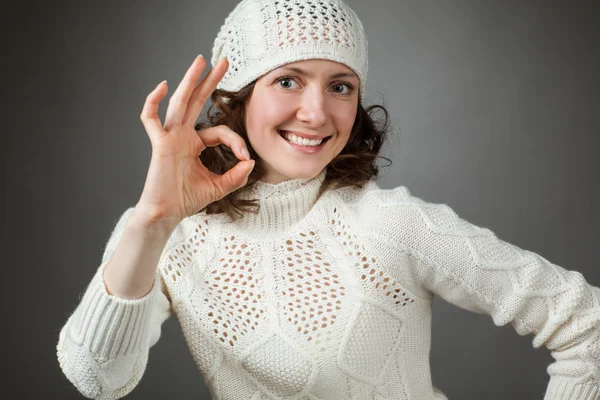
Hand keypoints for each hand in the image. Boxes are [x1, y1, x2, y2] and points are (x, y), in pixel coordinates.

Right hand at [135, 56, 253, 227]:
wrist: (166, 214)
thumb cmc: (187, 200)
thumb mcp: (219, 187)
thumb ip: (236, 175)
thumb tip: (251, 162)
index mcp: (195, 144)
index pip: (220, 131)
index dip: (236, 141)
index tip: (245, 158)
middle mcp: (182, 136)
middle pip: (197, 101)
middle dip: (210, 81)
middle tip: (224, 61)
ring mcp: (170, 138)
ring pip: (180, 103)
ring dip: (190, 80)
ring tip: (201, 61)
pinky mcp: (160, 144)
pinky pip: (151, 119)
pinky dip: (153, 102)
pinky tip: (163, 86)